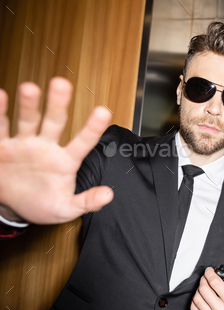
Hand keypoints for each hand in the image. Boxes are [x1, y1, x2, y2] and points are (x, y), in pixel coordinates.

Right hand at [0, 77, 112, 223]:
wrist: (11, 206)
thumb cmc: (42, 204)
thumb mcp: (65, 208)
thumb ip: (87, 202)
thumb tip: (108, 195)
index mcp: (65, 161)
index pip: (83, 142)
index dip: (92, 128)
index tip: (104, 111)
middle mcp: (46, 146)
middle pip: (54, 121)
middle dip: (58, 103)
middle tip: (62, 83)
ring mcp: (23, 144)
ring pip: (27, 120)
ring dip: (28, 104)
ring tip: (30, 88)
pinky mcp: (1, 146)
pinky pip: (0, 128)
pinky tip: (0, 96)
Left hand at [191, 258, 223, 309]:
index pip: (215, 283)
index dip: (210, 274)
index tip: (209, 270)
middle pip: (204, 290)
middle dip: (203, 280)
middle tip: (206, 277)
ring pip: (197, 299)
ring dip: (198, 289)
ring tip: (203, 286)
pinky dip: (195, 300)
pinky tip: (200, 296)